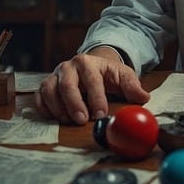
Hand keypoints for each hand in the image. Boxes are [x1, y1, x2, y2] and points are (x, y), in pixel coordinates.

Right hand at [34, 48, 150, 124]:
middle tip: (81, 121)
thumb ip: (132, 86)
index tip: (100, 114)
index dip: (96, 98)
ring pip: (49, 91)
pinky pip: (39, 97)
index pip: (92, 80)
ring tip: (69, 122)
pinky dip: (44, 109)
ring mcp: (55, 75)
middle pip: (67, 85)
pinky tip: (55, 119)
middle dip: (74, 104)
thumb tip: (143, 98)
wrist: (92, 66)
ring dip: (58, 109)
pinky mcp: (45, 85)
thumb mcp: (123, 75)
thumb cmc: (108, 73)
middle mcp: (69, 67)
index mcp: (89, 62)